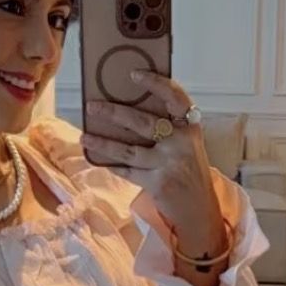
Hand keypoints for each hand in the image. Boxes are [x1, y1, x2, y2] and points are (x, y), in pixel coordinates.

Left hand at [82, 71, 225, 257]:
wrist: (200, 211)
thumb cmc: (190, 174)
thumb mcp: (187, 145)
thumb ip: (169, 129)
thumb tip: (128, 114)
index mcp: (190, 128)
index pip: (175, 97)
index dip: (155, 83)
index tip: (134, 74)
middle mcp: (181, 142)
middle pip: (143, 122)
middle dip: (113, 113)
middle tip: (92, 106)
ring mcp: (169, 163)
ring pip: (128, 149)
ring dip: (103, 143)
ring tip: (84, 137)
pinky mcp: (157, 183)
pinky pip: (128, 170)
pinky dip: (112, 164)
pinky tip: (98, 158)